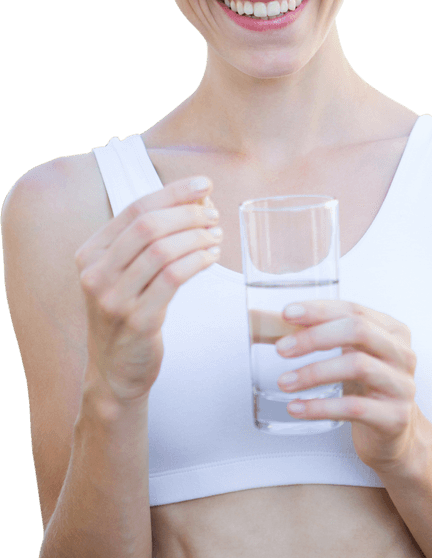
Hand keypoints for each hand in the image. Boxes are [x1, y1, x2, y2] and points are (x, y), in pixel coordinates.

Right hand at [75, 176, 221, 400]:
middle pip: (148, 227)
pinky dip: (197, 261)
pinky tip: (211, 256)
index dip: (173, 192)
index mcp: (90, 254)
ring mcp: (114, 299)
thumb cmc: (125, 315)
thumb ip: (145, 242)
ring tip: (216, 235)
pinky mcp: (138, 321)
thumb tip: (194, 202)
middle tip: (213, 215)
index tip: (204, 185)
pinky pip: (173, 279)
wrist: (114, 372)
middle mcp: (96, 274)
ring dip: (196, 237)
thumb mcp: (122, 275)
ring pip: (162, 251)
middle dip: (187, 213)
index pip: (134, 210)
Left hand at [276, 301, 418, 474]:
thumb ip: (309, 335)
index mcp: (392, 331)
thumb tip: (257, 319)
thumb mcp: (345, 355)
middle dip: (315, 337)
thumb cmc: (364, 388)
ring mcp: (402, 386)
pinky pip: (354, 407)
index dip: (319, 310)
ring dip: (314, 373)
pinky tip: (297, 408)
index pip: (354, 310)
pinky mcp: (394, 417)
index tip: (287, 314)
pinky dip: (321, 407)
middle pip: (358, 331)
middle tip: (281, 349)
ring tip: (284, 382)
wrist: (395, 436)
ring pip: (357, 367)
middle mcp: (402, 354)